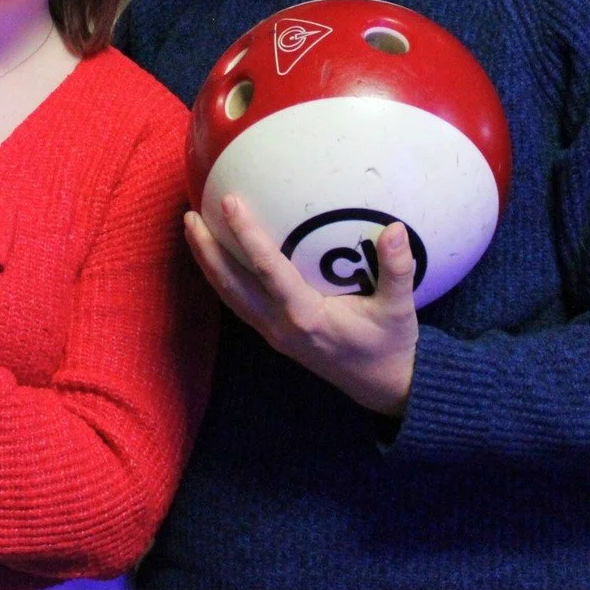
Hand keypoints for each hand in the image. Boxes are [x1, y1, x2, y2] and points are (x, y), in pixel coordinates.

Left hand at [185, 195, 417, 416]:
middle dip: (208, 250)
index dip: (246, 235)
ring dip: (207, 262)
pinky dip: (221, 276)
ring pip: (229, 294)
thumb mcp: (400, 310)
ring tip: (192, 228)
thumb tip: (396, 228)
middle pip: (231, 285)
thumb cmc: (390, 345)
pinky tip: (216, 254)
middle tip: (190, 214)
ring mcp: (273, 332)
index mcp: (306, 316)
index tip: (228, 202)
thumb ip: (397, 269)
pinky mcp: (273, 333)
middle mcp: (281, 325)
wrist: (383, 388)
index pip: (267, 269)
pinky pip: (239, 301)